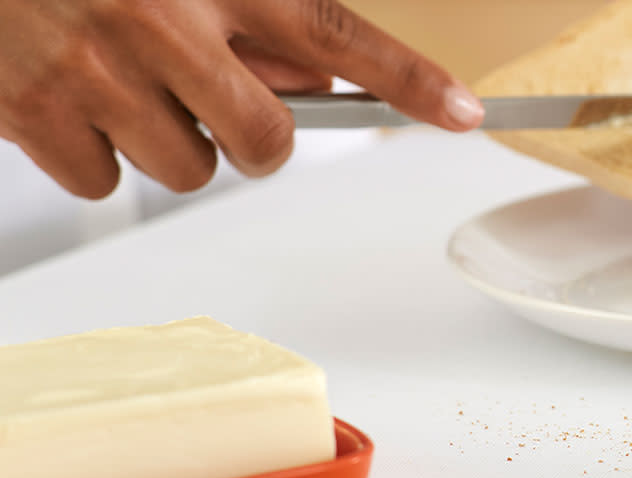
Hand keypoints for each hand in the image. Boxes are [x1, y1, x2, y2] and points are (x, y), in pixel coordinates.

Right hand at [0, 0, 484, 198]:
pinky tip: (69, 99)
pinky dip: (90, 154)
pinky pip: (103, 182)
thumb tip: (313, 80)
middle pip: (266, 140)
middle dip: (252, 138)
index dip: (408, 79)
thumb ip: (251, 18)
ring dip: (166, 142)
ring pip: (187, 169)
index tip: (465, 112)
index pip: (335, 32)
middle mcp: (159, 20)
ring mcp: (93, 70)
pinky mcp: (32, 112)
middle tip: (213, 103)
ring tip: (119, 81)